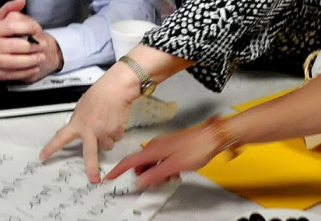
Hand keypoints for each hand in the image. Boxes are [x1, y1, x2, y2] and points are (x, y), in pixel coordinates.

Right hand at [0, 0, 55, 82]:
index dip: (29, 27)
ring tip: (41, 57)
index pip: (12, 26)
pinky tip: (34, 68)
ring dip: (32, 60)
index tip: (37, 29)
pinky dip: (26, 72)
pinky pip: (12, 74)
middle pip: (16, 46)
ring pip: (15, 62)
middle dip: (34, 46)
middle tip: (43, 45)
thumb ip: (8, 10)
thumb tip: (22, 0)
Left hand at [39, 62, 141, 182]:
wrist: (116, 88)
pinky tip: (115, 119)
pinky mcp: (116, 132)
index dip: (51, 148)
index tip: (43, 157)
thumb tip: (80, 131)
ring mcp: (104, 132)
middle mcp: (90, 130)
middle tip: (93, 179)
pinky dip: (117, 131)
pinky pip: (117, 138)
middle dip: (92, 168)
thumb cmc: (99, 94)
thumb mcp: (82, 107)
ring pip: (107, 145)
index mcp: (77, 123)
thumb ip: (80, 122)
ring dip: (108, 138)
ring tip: (108, 121)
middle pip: (89, 154)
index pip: (61, 137)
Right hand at [105, 122, 219, 188]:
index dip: (118, 169)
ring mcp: (163, 146)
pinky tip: (173, 172)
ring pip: (151, 163)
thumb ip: (155, 174)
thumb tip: (139, 181)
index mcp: (153, 149)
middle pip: (140, 163)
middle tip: (154, 183)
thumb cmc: (195, 148)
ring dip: (155, 172)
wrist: (212, 137)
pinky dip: (163, 168)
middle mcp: (155, 145)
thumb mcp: (174, 166)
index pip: (129, 161)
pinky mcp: (170, 147)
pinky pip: (160, 160)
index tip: (109, 177)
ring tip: (168, 178)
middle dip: (143, 174)